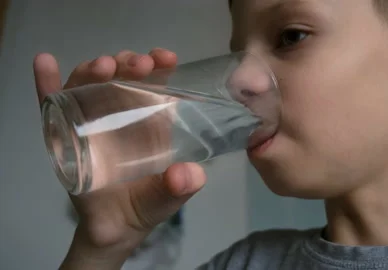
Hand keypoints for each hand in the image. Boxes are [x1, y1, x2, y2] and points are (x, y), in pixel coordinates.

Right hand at [34, 49, 206, 268]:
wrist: (111, 230)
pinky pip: (52, 104)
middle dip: (129, 64)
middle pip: (122, 78)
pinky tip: (44, 62)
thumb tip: (188, 175)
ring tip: (103, 66)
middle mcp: (120, 114)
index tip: (165, 58)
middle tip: (138, 64)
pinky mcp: (63, 133)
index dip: (160, 67)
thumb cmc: (144, 206)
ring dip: (93, 69)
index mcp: (150, 121)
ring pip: (88, 85)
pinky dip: (46, 83)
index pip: (156, 85)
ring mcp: (89, 121)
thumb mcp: (166, 198)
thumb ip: (179, 188)